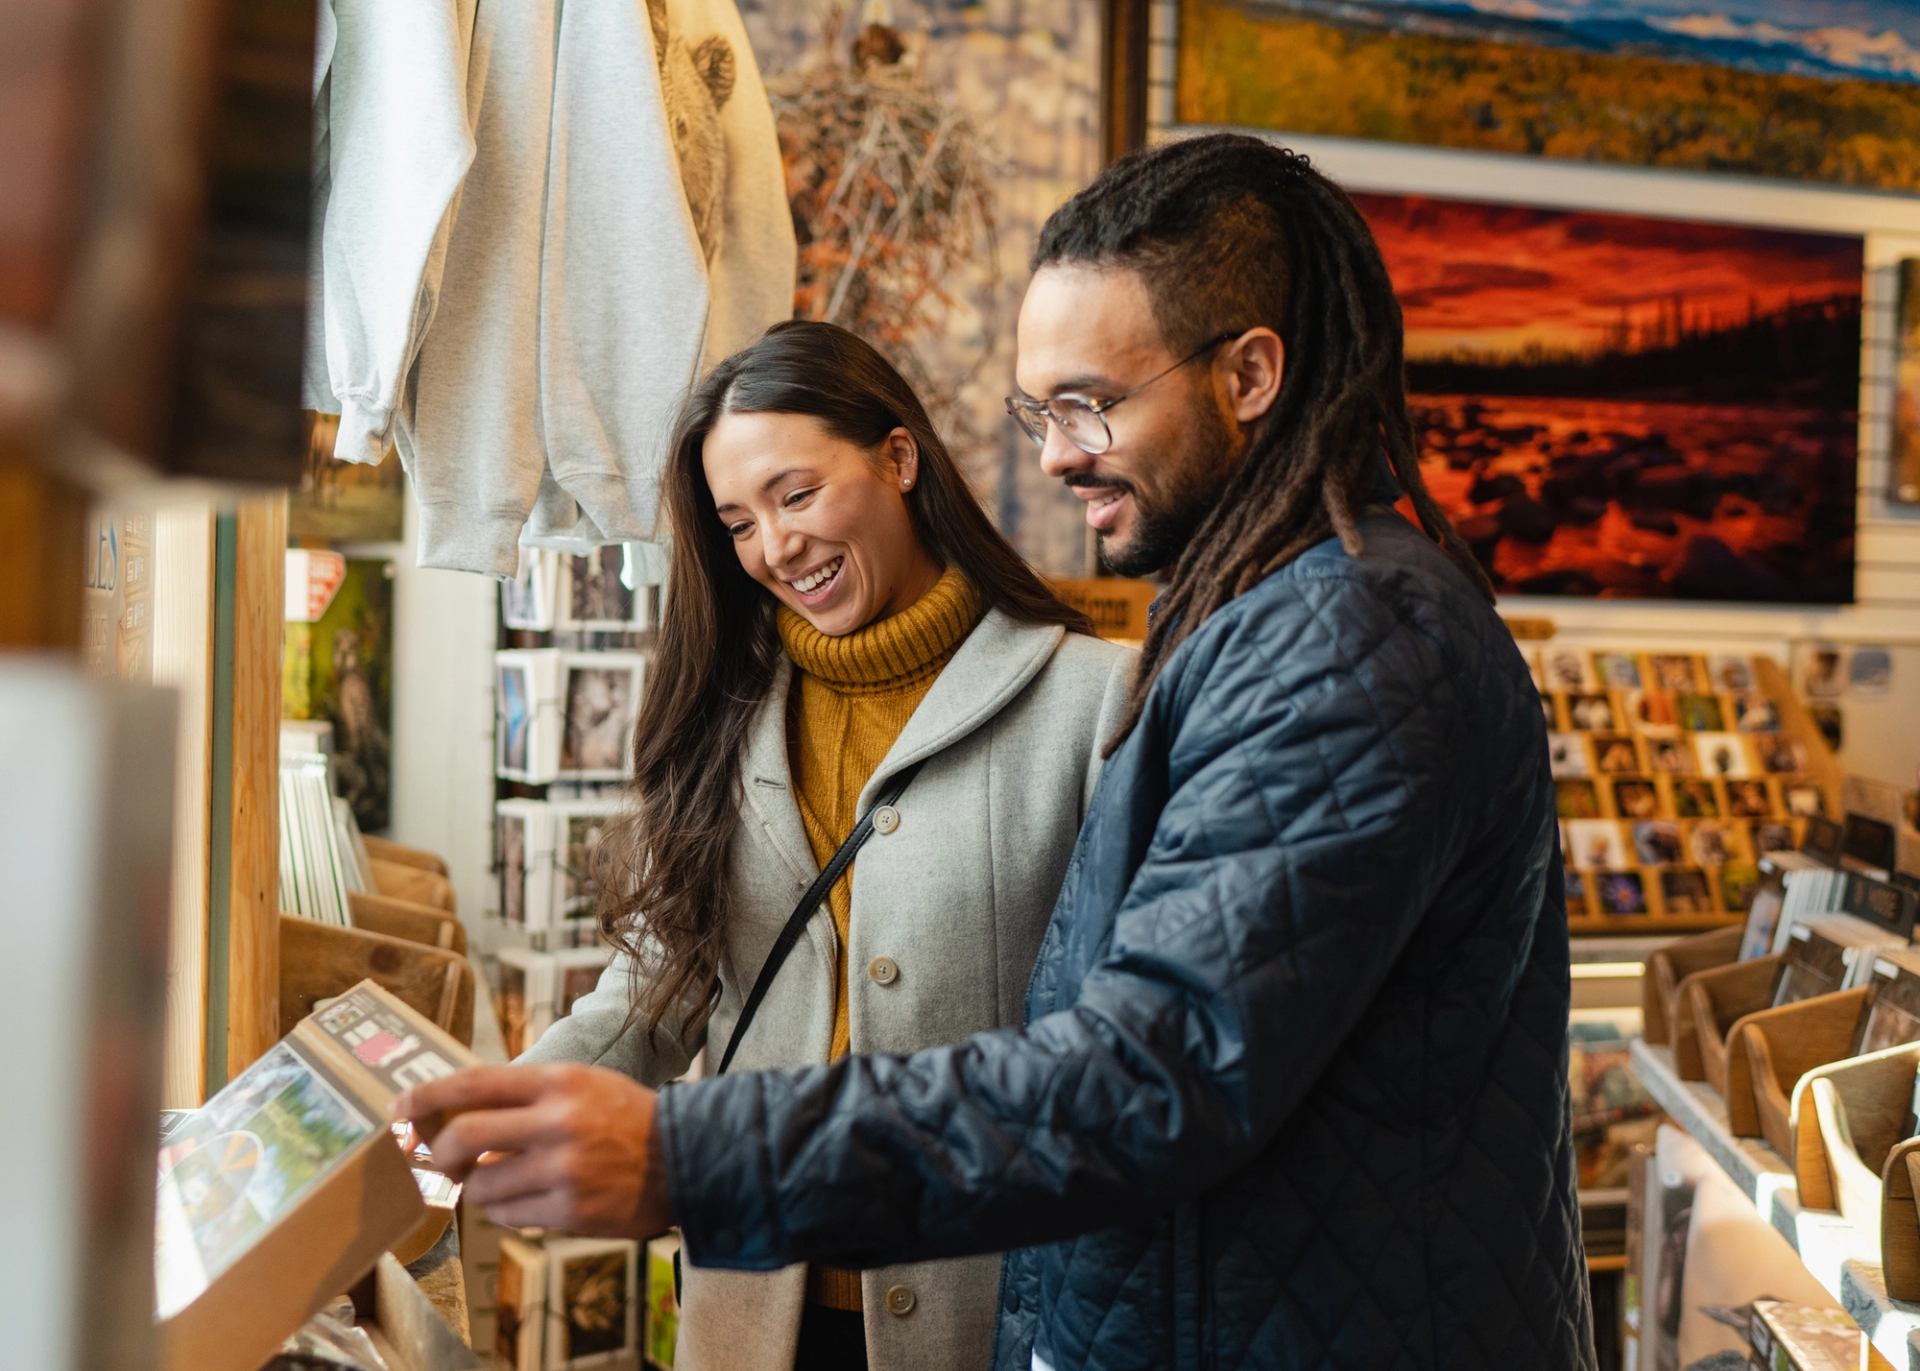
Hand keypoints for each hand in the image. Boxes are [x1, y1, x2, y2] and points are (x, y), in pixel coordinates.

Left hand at [393, 1063, 672, 1237]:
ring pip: (481, 1186)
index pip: (475, 1083)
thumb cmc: (626, 1118)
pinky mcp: (569, 1211)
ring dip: (476, 1188)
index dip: (429, 1095)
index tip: (401, 1109)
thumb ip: (526, 1094)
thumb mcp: (582, 1084)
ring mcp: (563, 1170)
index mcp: (559, 1082)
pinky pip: (508, 1217)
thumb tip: (458, 1112)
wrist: (686, 1158)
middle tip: (439, 1161)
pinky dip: (504, 1211)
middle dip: (439, 1153)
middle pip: (464, 1137)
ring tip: (498, 1182)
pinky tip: (525, 1201)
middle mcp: (558, 1122)